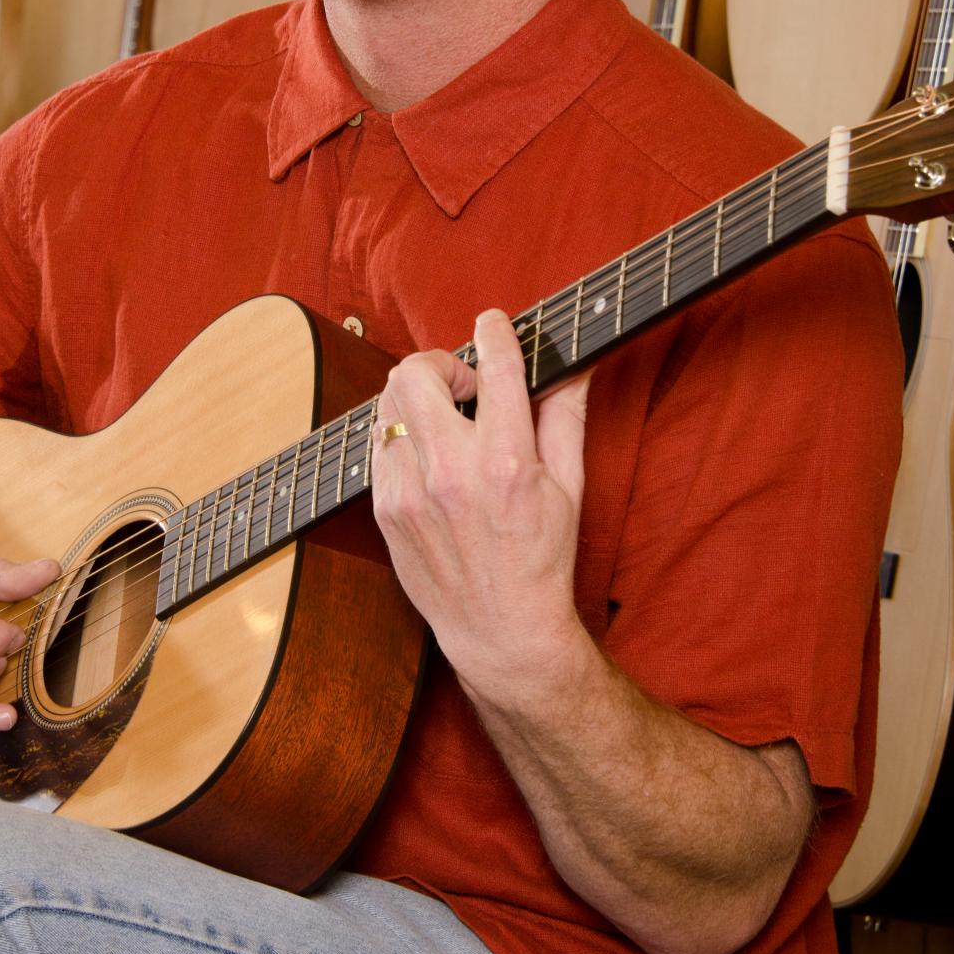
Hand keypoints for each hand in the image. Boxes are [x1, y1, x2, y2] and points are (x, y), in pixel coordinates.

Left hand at [371, 308, 590, 698]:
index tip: (493, 323)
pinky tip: (427, 454)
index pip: (494, 366)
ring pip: (387, 403)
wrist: (499, 630)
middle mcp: (452, 472)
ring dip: (416, 397)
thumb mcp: (571, 486)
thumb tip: (576, 364)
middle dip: (440, 363)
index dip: (493, 330)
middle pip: (415, 372)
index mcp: (507, 461)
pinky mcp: (384, 509)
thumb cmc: (542, 559)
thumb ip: (567, 415)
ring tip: (444, 418)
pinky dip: (401, 435)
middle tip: (463, 383)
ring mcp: (410, 492)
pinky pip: (378, 444)